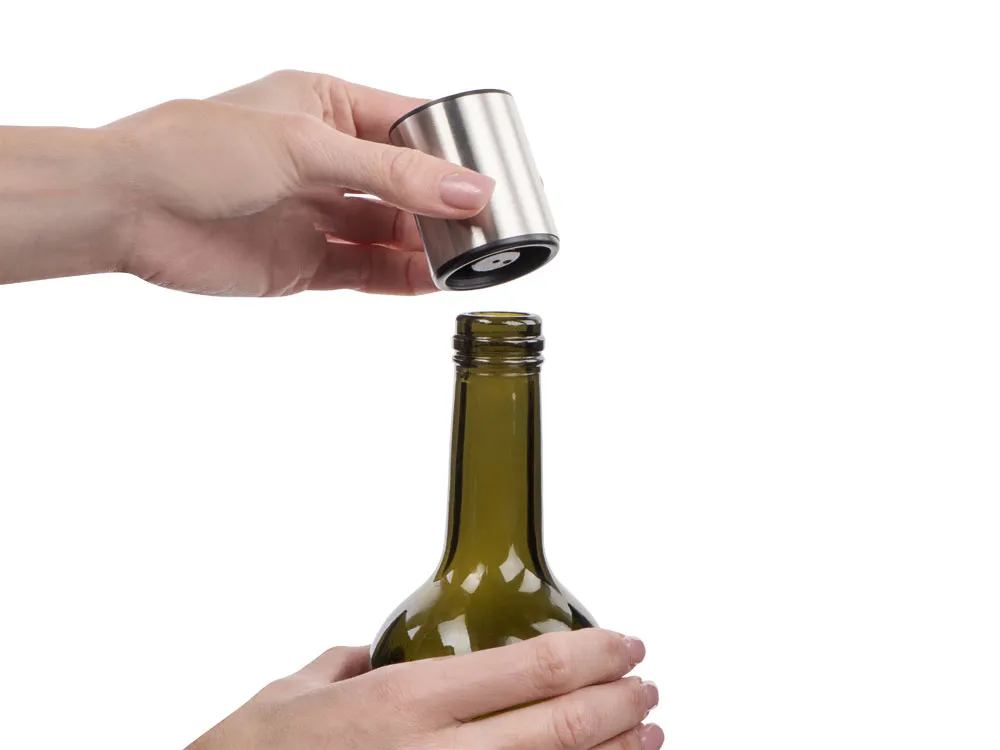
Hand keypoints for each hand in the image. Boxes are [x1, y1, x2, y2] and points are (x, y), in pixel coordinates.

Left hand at [102, 70, 494, 295]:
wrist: (126, 210)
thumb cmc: (198, 151)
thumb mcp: (307, 149)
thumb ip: (392, 176)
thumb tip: (470, 190)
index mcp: (326, 107)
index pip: (409, 127)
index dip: (453, 154)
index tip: (494, 180)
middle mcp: (325, 160)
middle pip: (406, 186)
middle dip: (447, 208)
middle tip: (492, 230)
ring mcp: (316, 213)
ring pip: (390, 232)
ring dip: (428, 246)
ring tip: (473, 262)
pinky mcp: (303, 262)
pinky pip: (365, 270)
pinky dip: (400, 278)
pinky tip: (433, 282)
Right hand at [187, 630, 663, 749]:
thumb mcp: (290, 694)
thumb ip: (339, 665)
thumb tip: (363, 654)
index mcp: (402, 702)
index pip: (527, 667)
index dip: (593, 653)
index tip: (623, 642)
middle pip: (561, 726)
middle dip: (620, 703)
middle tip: (647, 686)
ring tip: (648, 737)